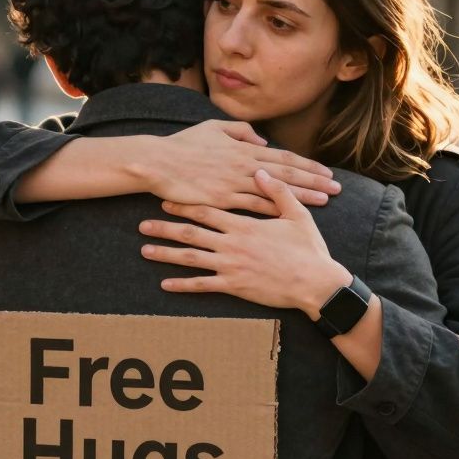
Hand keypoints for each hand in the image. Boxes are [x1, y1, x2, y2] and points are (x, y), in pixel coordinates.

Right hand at [131, 120, 340, 216]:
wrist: (159, 162)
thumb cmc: (184, 144)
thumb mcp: (213, 127)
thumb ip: (240, 131)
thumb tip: (261, 140)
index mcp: (244, 148)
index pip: (284, 157)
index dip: (307, 166)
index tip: (326, 173)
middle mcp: (245, 165)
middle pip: (288, 174)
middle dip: (314, 181)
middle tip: (336, 189)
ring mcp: (235, 183)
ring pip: (276, 191)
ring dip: (302, 197)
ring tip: (323, 201)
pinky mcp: (223, 200)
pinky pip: (253, 206)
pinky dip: (273, 211)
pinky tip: (290, 216)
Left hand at [139, 170, 351, 315]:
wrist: (315, 283)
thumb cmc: (308, 249)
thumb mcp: (296, 215)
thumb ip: (277, 192)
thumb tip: (261, 172)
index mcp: (244, 225)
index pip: (208, 211)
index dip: (185, 205)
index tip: (166, 200)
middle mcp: (232, 244)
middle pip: (191, 233)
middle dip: (165, 228)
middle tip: (143, 225)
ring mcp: (231, 266)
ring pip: (191, 259)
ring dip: (166, 254)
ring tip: (145, 251)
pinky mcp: (234, 286)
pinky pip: (203, 286)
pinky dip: (182, 285)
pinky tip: (165, 284)